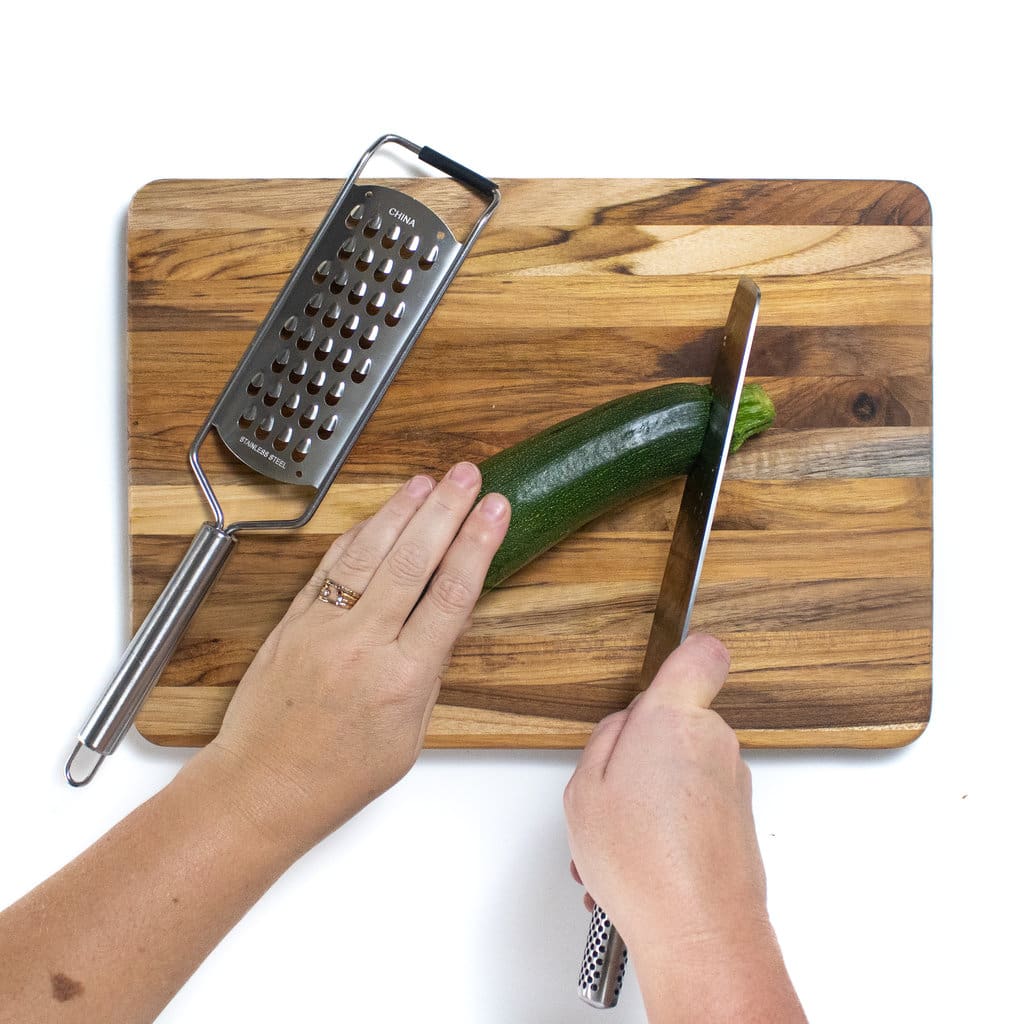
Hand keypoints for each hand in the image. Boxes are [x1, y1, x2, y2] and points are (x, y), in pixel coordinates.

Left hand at [196, 462, 509, 857]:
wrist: (263, 785)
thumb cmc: (338, 775)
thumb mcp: (409, 735)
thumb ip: (429, 670)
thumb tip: (447, 618)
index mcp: (402, 679)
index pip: (451, 595)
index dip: (478, 544)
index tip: (495, 511)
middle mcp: (362, 645)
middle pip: (413, 561)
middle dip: (446, 510)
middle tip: (467, 475)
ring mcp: (323, 628)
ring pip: (369, 553)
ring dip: (402, 511)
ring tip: (428, 481)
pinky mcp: (293, 621)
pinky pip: (330, 567)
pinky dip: (358, 535)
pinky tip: (380, 515)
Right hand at [564, 634, 802, 1020]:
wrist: (700, 933)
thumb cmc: (644, 862)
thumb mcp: (584, 789)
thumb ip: (605, 740)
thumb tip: (623, 728)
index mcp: (674, 718)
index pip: (702, 654)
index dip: (684, 653)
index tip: (665, 668)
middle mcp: (714, 741)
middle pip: (678, 718)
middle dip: (643, 747)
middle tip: (614, 788)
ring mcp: (733, 780)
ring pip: (684, 766)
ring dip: (653, 793)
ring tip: (622, 838)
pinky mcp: (741, 818)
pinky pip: (697, 802)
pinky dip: (670, 822)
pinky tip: (642, 857)